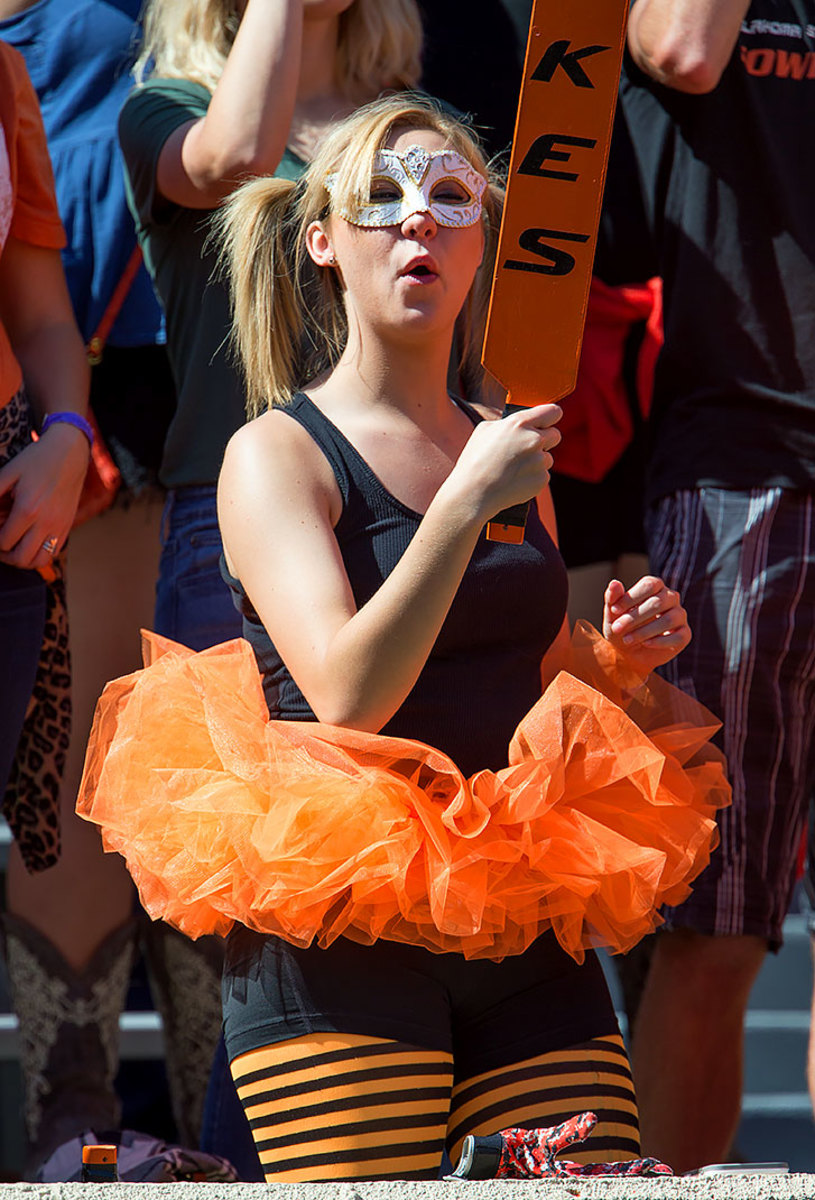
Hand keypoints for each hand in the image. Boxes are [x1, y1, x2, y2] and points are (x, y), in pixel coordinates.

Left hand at [0, 423, 88, 568]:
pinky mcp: (67, 526)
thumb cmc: (36, 460)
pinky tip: (29, 542)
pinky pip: (52, 552)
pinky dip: (38, 554)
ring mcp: (59, 526)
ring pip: (39, 561)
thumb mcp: (8, 472)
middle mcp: (46, 522)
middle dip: (5, 556)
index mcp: (28, 509)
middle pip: (21, 557)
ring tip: (13, 548)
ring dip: (23, 560)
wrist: (69, 453)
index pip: (4, 542)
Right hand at [449, 403, 561, 522]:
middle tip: (527, 449)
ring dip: (536, 461)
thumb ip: (509, 422)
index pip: (553, 412)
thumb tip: (521, 423)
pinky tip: (515, 480)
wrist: (473, 492)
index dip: (551, 416)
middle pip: (555, 435)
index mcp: (519, 423)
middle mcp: (534, 439)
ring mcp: (540, 460)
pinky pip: (543, 474)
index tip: (546, 423)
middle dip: (545, 440)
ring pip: (548, 457)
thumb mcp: (485, 430)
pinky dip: (533, 477)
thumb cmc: (474, 460)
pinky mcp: (542, 479)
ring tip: (513, 469)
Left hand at [603, 575, 690, 674]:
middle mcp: (671, 598)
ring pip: (669, 620)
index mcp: (655, 586)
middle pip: (658, 603)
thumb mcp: (612, 614)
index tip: (614, 610)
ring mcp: (680, 616)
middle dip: (634, 617)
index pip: (649, 585)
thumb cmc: (620, 627)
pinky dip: (659, 642)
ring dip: (645, 631)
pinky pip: (677, 637)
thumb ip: (612, 597)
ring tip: (627, 639)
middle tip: (617, 628)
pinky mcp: (684, 635)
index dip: (631, 597)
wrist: (627, 653)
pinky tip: (645, 644)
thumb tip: (614, 583)